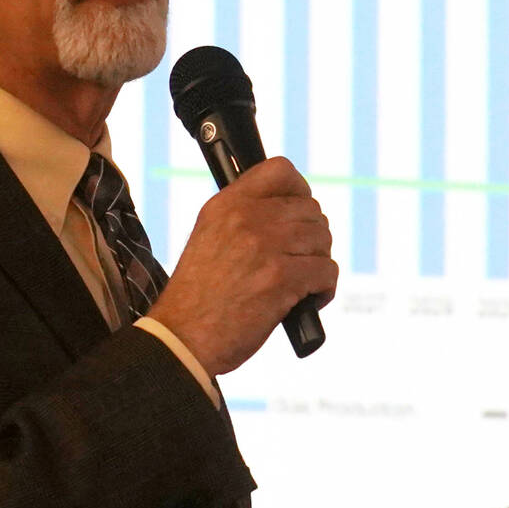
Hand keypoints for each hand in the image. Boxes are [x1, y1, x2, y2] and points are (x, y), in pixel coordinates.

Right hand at [147, 157, 335, 374]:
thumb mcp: (209, 238)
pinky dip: (325, 288)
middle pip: (310, 209)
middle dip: (312, 238)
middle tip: (299, 261)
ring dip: (319, 263)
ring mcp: (265, 246)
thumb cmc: (197, 298)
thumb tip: (289, 214)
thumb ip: (243, 219)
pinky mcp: (280, 278)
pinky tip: (310, 300)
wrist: (182, 337)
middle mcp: (246, 218)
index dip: (300, 190)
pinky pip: (326, 270)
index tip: (299, 213)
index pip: (281, 170)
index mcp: (226, 204)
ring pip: (322, 239)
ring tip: (303, 282)